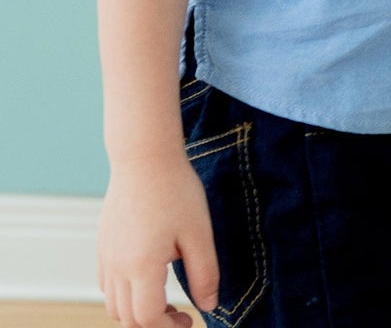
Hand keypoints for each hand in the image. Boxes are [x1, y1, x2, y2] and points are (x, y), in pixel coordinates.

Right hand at [99, 152, 218, 327]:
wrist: (145, 157)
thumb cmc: (176, 190)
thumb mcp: (199, 232)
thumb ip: (205, 273)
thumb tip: (209, 306)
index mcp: (141, 267)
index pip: (147, 319)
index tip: (191, 320)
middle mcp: (117, 267)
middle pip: (127, 318)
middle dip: (154, 325)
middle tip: (181, 315)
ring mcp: (106, 256)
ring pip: (113, 304)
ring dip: (137, 311)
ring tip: (166, 298)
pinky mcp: (104, 245)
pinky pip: (107, 284)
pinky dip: (125, 293)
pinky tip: (148, 276)